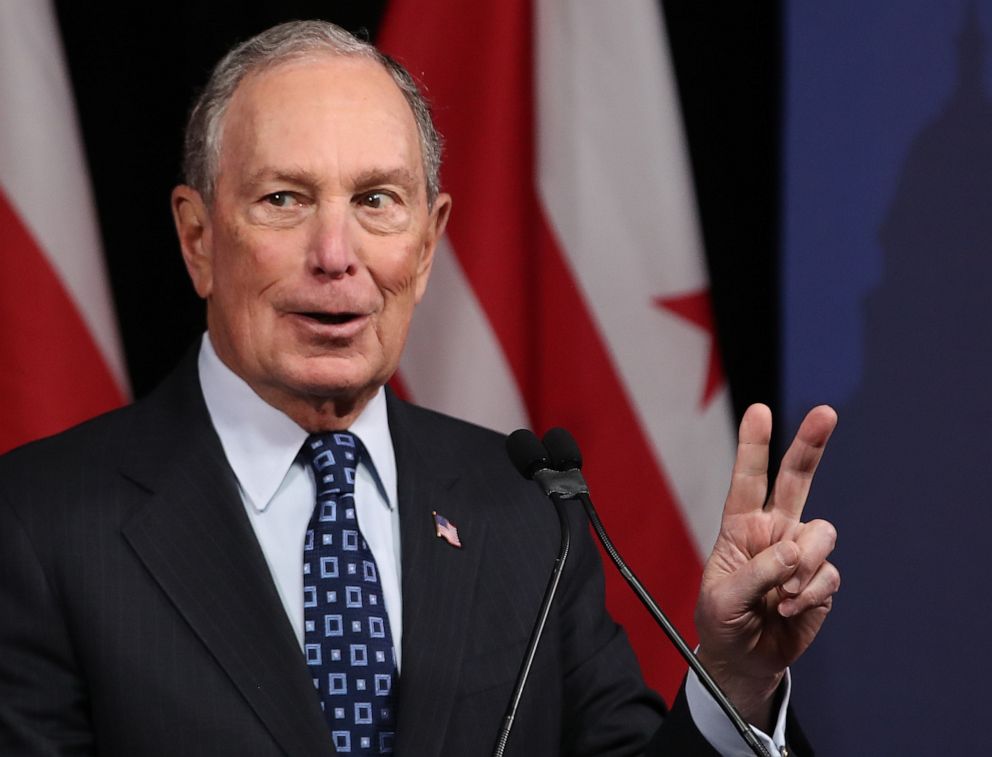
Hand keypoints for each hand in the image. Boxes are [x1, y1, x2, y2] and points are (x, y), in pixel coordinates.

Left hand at [694, 403, 839, 727]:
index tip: (759, 411)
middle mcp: (773, 531)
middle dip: (810, 445)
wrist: (745, 659)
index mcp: (740, 526)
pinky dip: (809, 593)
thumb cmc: (723, 622)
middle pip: (796, 479)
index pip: (747, 480)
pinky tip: (789, 609)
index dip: (753, 446)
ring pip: (821, 532)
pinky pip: (827, 573)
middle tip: (825, 414)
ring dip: (803, 564)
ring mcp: (800, 553)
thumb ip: (756, 573)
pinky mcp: (820, 580)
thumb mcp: (723, 598)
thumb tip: (794, 552)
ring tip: (780, 595)